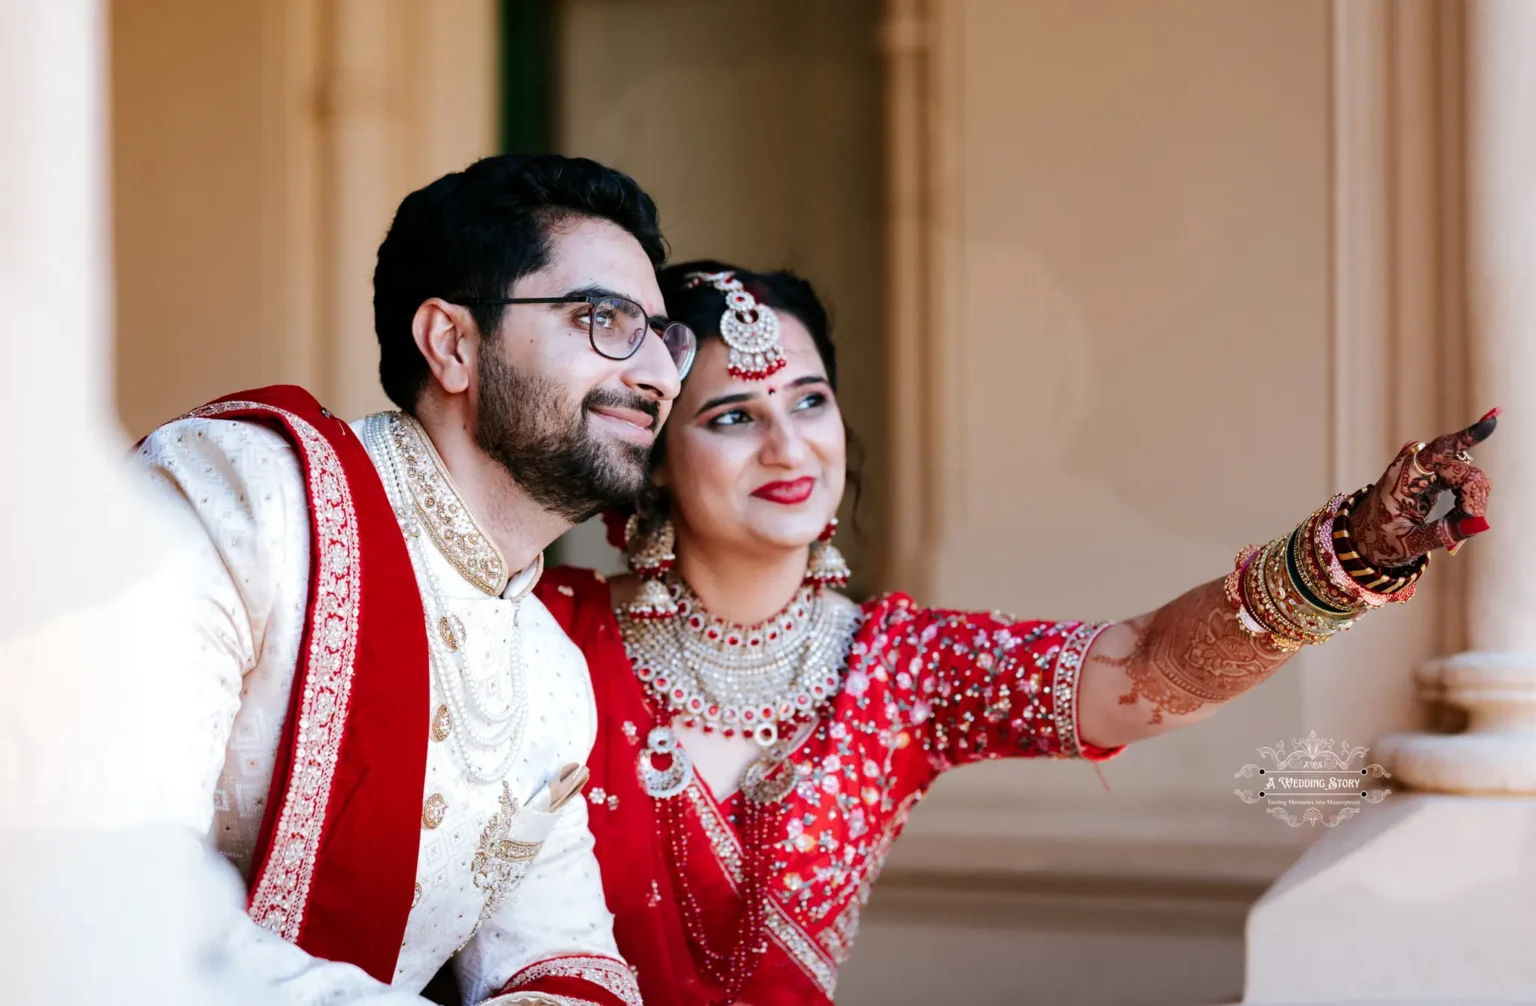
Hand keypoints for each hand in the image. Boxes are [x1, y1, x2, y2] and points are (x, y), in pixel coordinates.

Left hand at [1350, 409, 1498, 566]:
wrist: (1365, 535)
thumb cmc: (1380, 539)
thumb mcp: (1409, 543)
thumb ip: (1443, 533)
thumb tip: (1480, 525)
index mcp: (1403, 475)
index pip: (1439, 450)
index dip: (1466, 438)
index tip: (1491, 424)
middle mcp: (1417, 463)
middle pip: (1465, 472)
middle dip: (1472, 502)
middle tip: (1464, 529)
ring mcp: (1428, 466)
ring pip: (1470, 477)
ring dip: (1470, 504)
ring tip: (1453, 527)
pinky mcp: (1437, 472)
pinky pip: (1466, 482)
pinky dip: (1467, 502)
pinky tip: (1457, 517)